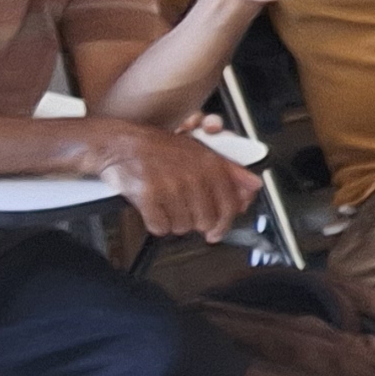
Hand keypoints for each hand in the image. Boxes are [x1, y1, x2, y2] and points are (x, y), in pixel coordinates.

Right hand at [94, 121, 262, 239]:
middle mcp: (192, 175)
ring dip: (174, 221)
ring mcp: (170, 186)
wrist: (119, 144)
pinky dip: (157, 222)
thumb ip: (231, 170)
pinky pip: (160, 227)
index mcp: (209, 164)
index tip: (218, 231)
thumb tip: (254, 185)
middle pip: (206, 221)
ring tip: (167, 203)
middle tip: (184, 212)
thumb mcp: (200, 151)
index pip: (229, 205)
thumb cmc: (159, 149)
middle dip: (196, 222)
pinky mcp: (148, 196)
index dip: (225, 223)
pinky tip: (154, 208)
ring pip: (183, 226)